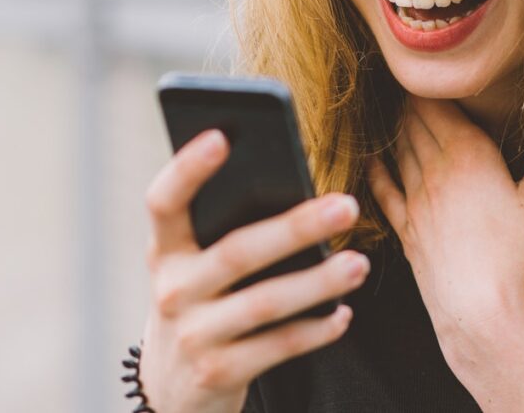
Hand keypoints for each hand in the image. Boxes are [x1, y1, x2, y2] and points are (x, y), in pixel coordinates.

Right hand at [140, 129, 369, 412]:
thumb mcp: (194, 266)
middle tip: (348, 205)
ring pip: (264, 303)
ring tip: (359, 264)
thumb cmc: (201, 300)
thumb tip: (296, 190)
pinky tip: (343, 314)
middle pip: (237, 252)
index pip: (164, 202)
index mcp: (163, 250)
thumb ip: (224, 230)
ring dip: (318, 283)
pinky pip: (277, 347)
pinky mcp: (219, 372)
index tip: (221, 136)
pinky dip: (315, 330)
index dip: (187, 169)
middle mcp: (172, 289)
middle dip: (296, 227)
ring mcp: (194, 334)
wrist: (174, 388)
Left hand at [366, 96, 523, 347]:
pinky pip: (384, 190)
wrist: (477, 309)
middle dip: (414, 103)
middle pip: (415, 124)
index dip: (431, 87)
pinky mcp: (406, 230)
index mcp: (468, 155)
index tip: (429, 72)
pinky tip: (372, 161)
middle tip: (414, 86)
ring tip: (401, 114)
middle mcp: (434, 171)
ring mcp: (415, 201)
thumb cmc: (516, 256)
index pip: (438, 107)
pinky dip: (377, 170)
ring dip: (399, 130)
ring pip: (400, 152)